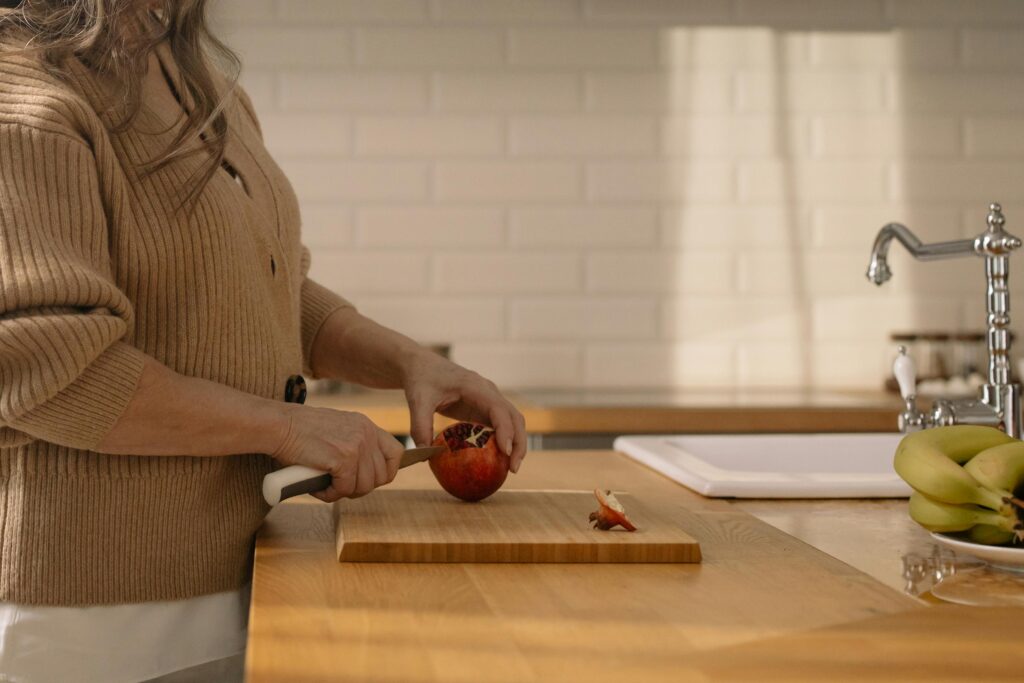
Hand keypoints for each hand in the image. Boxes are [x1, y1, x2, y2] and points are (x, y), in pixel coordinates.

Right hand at [271, 405, 405, 501]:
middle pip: (381, 476)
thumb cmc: (299, 432)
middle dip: (360, 487)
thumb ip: (354, 447)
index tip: (366, 479)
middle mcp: (366, 433)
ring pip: (363, 487)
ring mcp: (357, 445)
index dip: (384, 472)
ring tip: (325, 486)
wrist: (278, 425)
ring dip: (343, 492)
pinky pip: (344, 489)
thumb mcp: (337, 431)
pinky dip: (329, 494)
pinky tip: (316, 487)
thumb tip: (365, 475)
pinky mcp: (343, 458)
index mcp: (367, 425)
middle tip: (339, 486)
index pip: (396, 454)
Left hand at [403, 354, 526, 472]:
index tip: (505, 452)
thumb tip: (425, 455)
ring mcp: (489, 400)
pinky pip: (499, 426)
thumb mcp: (418, 401)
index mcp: (475, 386)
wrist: (421, 366)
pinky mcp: (484, 408)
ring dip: (515, 444)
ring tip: (510, 469)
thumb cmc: (421, 379)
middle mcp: (488, 392)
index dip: (506, 430)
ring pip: (512, 422)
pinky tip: (496, 461)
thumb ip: (420, 426)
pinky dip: (503, 442)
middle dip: (519, 443)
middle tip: (513, 469)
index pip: (498, 409)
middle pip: (515, 417)